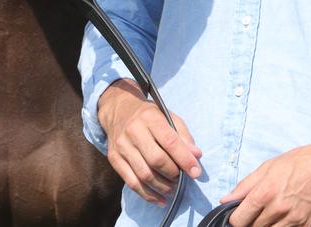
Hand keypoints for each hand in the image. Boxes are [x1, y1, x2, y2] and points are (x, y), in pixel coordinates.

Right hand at [98, 78, 201, 205]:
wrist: (119, 111)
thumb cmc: (149, 116)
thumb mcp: (168, 116)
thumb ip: (182, 135)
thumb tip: (196, 156)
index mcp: (150, 117)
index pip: (169, 141)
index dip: (184, 159)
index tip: (196, 172)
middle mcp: (133, 131)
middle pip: (156, 160)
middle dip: (173, 174)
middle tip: (182, 179)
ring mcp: (122, 146)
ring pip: (144, 174)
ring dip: (163, 187)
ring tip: (173, 189)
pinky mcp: (114, 159)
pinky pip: (132, 183)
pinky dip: (148, 195)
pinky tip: (160, 199)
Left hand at [220, 111, 310, 225]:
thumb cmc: (298, 162)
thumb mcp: (268, 167)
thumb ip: (245, 185)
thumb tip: (226, 199)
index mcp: (265, 191)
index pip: (239, 219)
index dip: (234, 220)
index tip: (235, 217)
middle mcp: (278, 209)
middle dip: (248, 224)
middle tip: (252, 215)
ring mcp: (293, 220)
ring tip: (268, 215)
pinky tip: (281, 219)